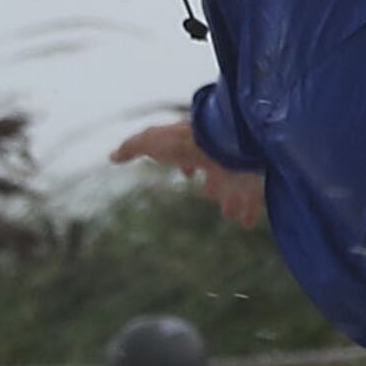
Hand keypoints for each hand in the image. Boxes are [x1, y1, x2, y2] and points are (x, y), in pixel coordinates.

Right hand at [113, 122, 264, 226]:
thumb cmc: (183, 142)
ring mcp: (237, 167)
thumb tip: (112, 156)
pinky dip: (249, 212)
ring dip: (230, 201)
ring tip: (228, 215)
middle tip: (209, 195)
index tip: (188, 174)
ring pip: (234, 186)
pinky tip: (246, 223)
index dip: (188, 164)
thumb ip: (133, 147)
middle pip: (215, 171)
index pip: (192, 154)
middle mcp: (218, 155)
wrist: (220, 142)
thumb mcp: (151, 143)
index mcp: (197, 144)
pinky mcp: (252, 181)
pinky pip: (253, 199)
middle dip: (212, 185)